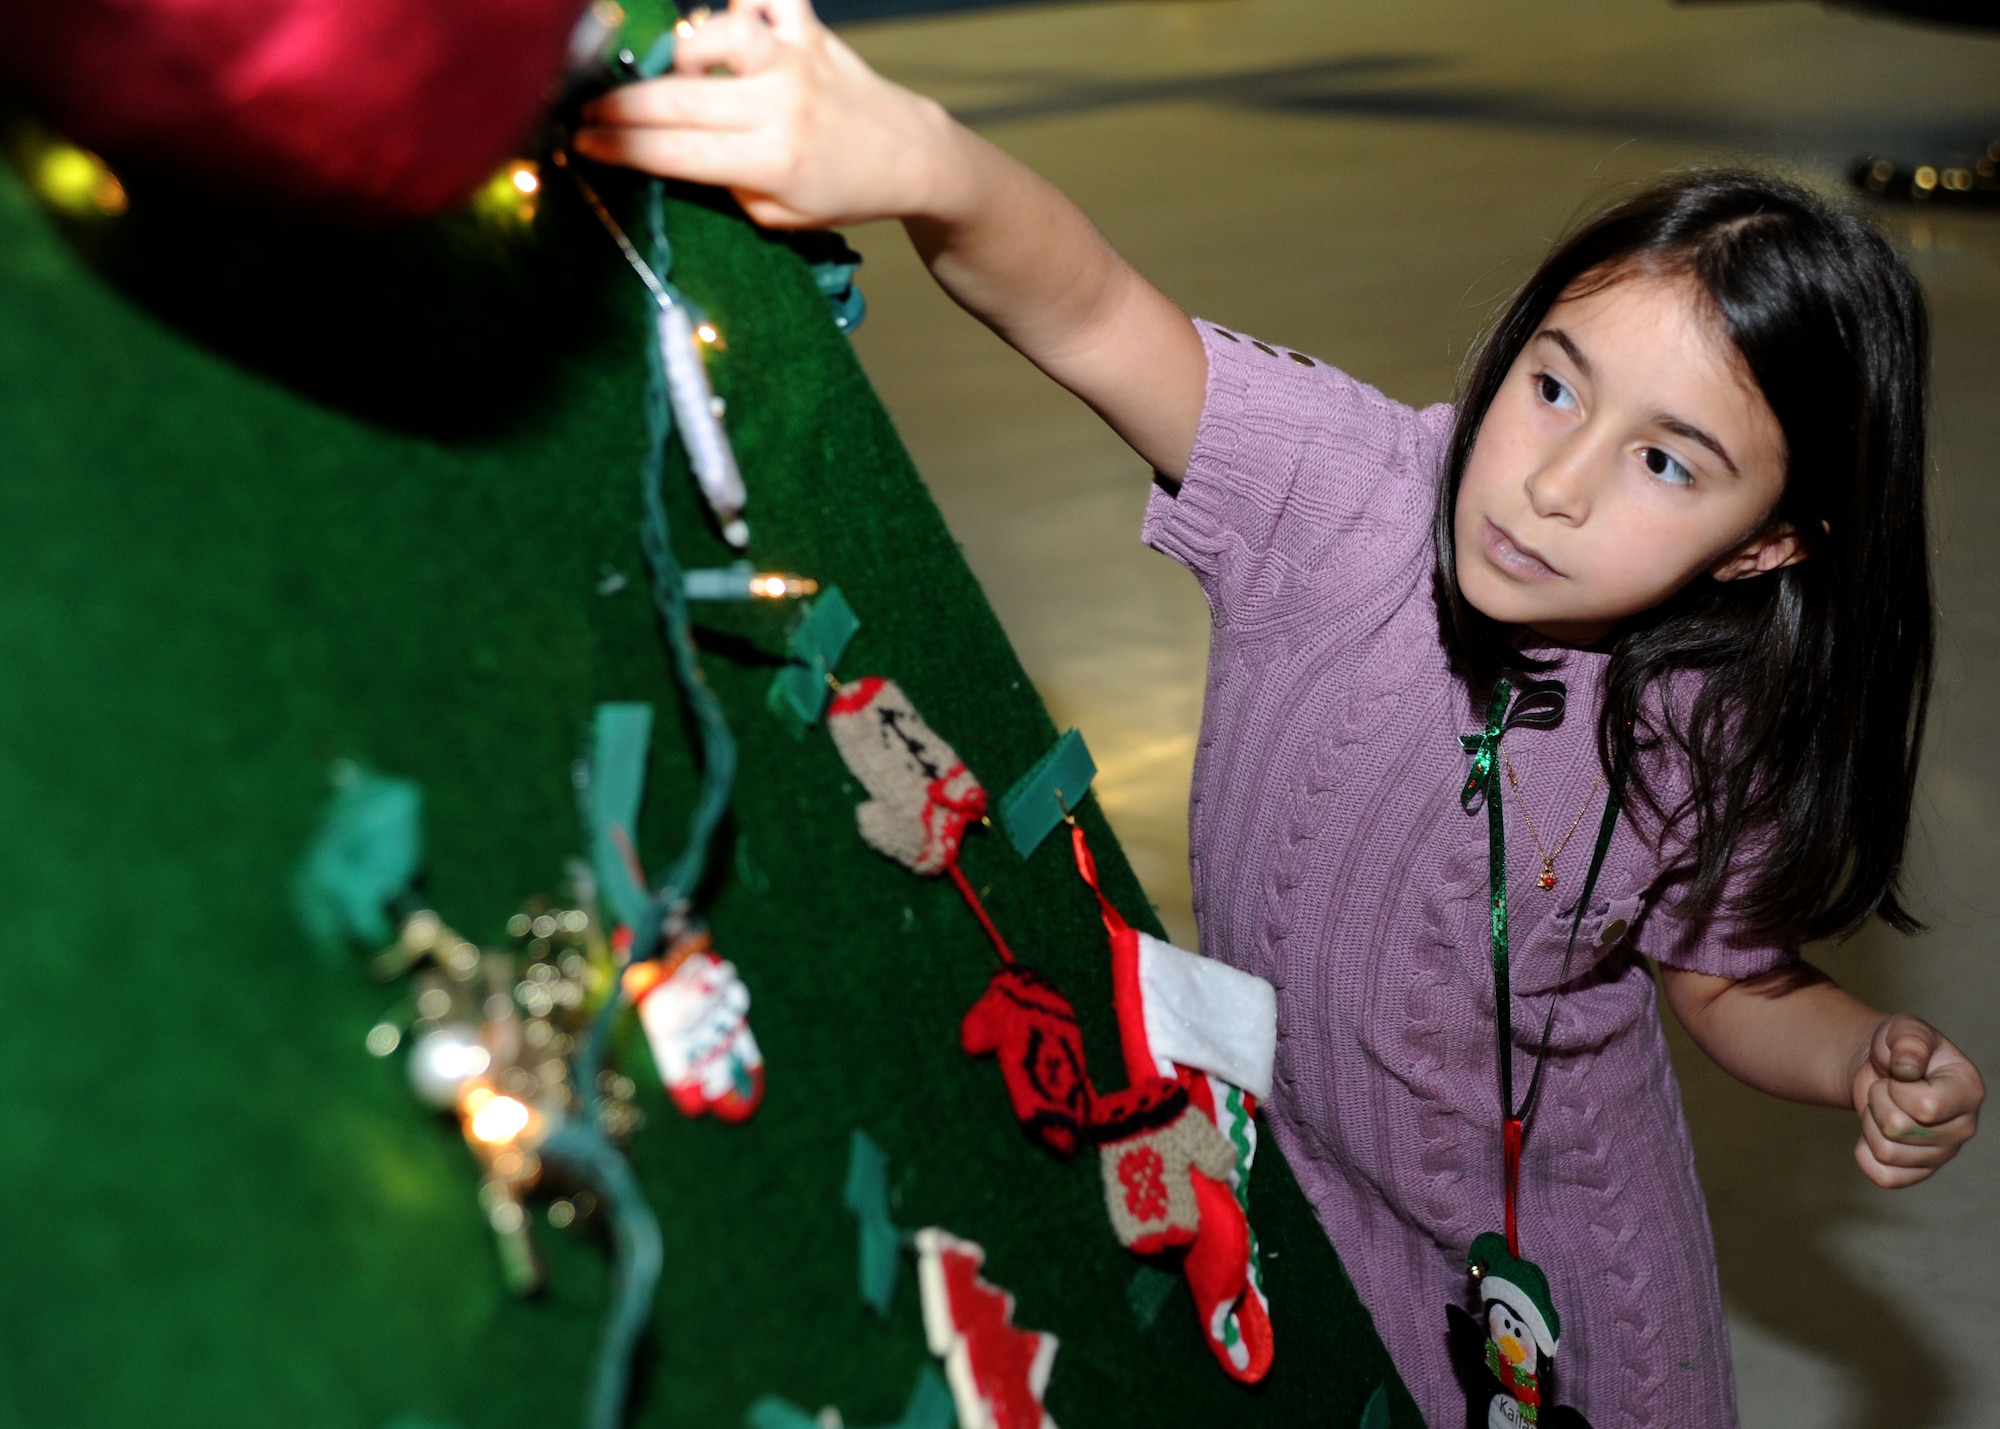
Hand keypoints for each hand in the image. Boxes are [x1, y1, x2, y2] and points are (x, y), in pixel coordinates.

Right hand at [573, 0, 960, 228]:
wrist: (911, 157)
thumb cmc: (839, 192)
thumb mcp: (778, 215)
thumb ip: (724, 184)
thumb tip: (666, 148)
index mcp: (772, 161)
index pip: (676, 152)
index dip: (619, 146)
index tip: (579, 142)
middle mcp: (781, 105)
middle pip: (681, 98)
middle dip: (621, 105)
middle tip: (585, 108)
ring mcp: (796, 62)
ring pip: (721, 34)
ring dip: (684, 49)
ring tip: (673, 70)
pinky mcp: (811, 32)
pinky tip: (731, 12)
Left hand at [1849, 1014, 1982, 1187]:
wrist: (1883, 1069)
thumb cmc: (1898, 1049)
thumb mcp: (1903, 1029)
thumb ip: (1908, 1041)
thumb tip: (1906, 1068)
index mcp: (1968, 1091)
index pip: (1926, 1107)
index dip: (1897, 1089)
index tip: (1898, 1074)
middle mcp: (1964, 1128)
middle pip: (1900, 1130)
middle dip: (1877, 1102)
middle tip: (1885, 1088)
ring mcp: (1943, 1153)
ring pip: (1887, 1153)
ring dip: (1870, 1124)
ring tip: (1883, 1107)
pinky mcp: (1919, 1172)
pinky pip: (1884, 1177)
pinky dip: (1866, 1154)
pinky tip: (1873, 1132)